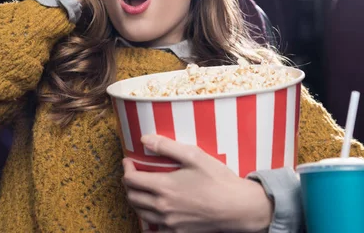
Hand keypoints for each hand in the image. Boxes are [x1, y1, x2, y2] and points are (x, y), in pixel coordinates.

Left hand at [122, 135, 273, 232]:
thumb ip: (167, 146)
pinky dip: (149, 219)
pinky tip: (155, 210)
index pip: (131, 180)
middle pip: (132, 197)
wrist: (237, 208)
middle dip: (128, 184)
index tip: (128, 161)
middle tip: (133, 174)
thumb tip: (145, 139)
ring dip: (136, 200)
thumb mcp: (194, 156)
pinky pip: (154, 228)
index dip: (126, 168)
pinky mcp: (178, 232)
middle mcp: (162, 207)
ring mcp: (169, 222)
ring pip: (140, 213)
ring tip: (142, 189)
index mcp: (163, 187)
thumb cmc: (218, 180)